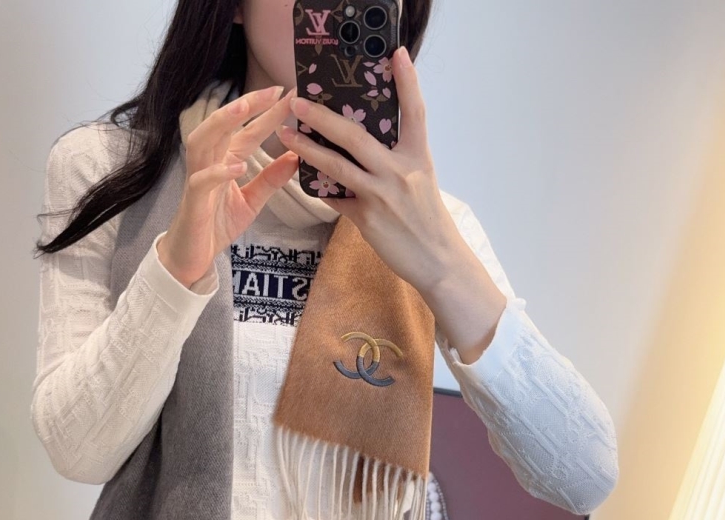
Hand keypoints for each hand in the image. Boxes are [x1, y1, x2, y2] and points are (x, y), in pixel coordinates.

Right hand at [158, 85, 298, 288]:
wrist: (192, 256)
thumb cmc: (217, 224)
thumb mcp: (252, 201)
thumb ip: (270, 180)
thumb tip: (295, 157)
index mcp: (225, 160)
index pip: (249, 131)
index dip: (268, 112)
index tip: (290, 94)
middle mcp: (210, 162)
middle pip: (224, 125)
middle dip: (247, 105)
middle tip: (274, 90)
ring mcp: (198, 178)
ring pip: (204, 141)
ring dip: (223, 123)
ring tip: (245, 109)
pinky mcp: (193, 200)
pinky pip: (202, 181)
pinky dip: (219, 172)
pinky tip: (237, 166)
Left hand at [276, 46, 467, 296]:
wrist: (437, 260)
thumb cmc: (428, 219)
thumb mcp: (421, 180)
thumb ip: (397, 159)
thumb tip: (364, 145)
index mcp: (418, 156)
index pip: (414, 112)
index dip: (407, 82)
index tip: (397, 54)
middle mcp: (400, 171)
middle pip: (356, 136)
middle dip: (323, 116)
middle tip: (299, 101)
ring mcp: (382, 195)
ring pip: (336, 166)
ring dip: (307, 149)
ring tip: (287, 135)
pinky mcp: (367, 218)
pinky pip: (336, 199)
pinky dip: (320, 189)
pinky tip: (304, 179)